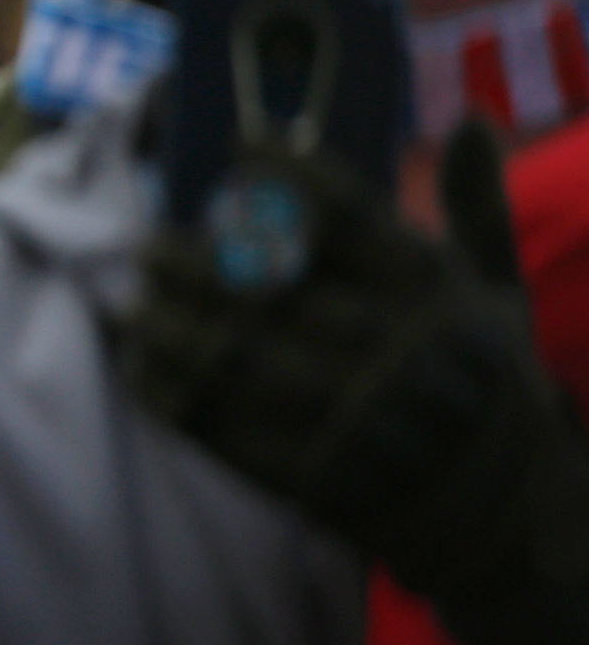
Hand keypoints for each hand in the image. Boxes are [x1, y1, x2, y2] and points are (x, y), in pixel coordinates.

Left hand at [122, 122, 588, 644]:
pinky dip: (172, 391)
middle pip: (270, 286)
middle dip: (197, 261)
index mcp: (437, 299)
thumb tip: (466, 117)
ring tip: (129, 298)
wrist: (515, 527)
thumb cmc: (494, 392)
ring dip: (168, 324)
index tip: (238, 146)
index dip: (285, 173)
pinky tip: (141, 363)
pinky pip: (223, 425)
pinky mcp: (318, 479)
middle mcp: (398, 352)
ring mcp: (356, 421)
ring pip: (234, 355)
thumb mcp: (499, 300)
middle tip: (148, 243)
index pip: (348, 216)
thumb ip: (475, 210)